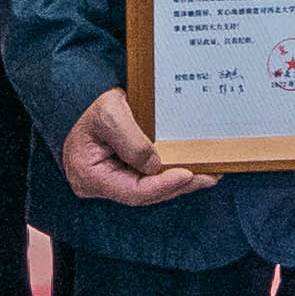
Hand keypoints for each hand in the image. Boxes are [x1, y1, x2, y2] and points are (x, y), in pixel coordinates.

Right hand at [61, 89, 210, 207]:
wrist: (86, 102)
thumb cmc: (94, 106)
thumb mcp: (111, 114)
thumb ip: (132, 141)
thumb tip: (156, 165)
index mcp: (89, 175)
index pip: (132, 191)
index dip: (162, 186)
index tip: (187, 174)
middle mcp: (100, 186)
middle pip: (145, 194)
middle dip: (177, 186)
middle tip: (208, 176)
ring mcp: (112, 182)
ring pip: (150, 189)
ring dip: (179, 183)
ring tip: (208, 174)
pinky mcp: (124, 176)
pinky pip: (150, 180)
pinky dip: (170, 175)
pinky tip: (193, 170)